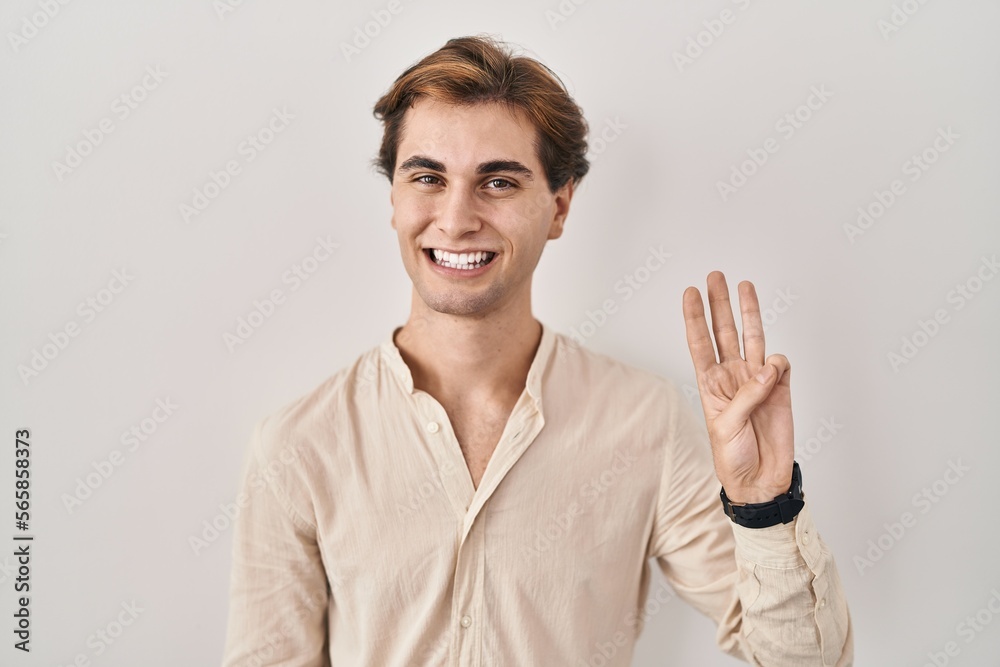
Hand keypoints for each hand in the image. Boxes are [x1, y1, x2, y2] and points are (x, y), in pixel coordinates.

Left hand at [682, 271, 794, 503]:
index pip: (700, 343)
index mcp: (710, 384)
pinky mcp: (781, 389)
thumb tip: (767, 369)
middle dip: (719, 304)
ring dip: (748, 312)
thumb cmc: (733, 457)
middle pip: (724, 332)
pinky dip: (778, 362)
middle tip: (715, 276)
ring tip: (745, 285)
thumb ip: (746, 396)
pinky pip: (780, 364)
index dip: (694, 318)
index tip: (689, 292)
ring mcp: (757, 380)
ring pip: (752, 337)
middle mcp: (732, 376)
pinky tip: (774, 373)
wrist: (761, 480)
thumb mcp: (726, 427)